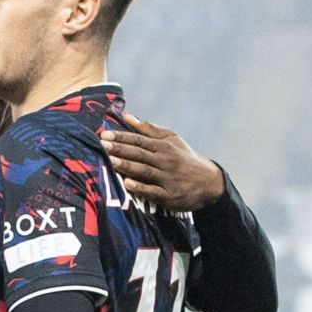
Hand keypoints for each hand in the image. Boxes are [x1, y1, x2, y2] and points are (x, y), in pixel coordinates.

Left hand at [100, 112, 225, 211]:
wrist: (209, 183)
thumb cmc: (184, 159)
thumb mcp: (172, 141)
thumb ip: (148, 130)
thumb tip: (127, 116)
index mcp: (164, 147)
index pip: (140, 140)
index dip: (122, 137)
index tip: (104, 134)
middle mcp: (165, 161)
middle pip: (140, 154)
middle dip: (120, 149)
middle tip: (102, 145)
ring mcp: (167, 178)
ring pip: (144, 171)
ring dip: (127, 166)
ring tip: (110, 161)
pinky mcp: (169, 195)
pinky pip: (152, 191)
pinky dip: (140, 187)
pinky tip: (127, 184)